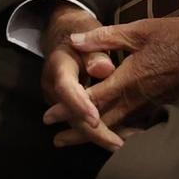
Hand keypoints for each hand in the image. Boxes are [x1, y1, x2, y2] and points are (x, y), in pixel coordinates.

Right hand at [38, 4, 121, 149]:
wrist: (66, 35)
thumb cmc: (81, 33)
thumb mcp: (89, 33)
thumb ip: (96, 51)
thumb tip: (104, 70)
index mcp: (58, 67)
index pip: (66, 88)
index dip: (79, 105)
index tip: (95, 119)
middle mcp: (54, 88)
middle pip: (71, 115)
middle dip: (93, 132)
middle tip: (117, 144)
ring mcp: (60, 101)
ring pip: (77, 123)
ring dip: (100, 136)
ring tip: (124, 146)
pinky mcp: (69, 107)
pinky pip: (83, 122)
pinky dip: (102, 130)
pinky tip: (122, 139)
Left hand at [45, 17, 178, 147]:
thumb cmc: (172, 35)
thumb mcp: (138, 29)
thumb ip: (104, 37)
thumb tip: (74, 41)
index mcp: (128, 78)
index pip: (92, 99)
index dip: (69, 109)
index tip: (49, 116)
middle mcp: (137, 98)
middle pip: (102, 121)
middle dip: (78, 132)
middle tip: (57, 141)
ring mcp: (149, 104)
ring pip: (118, 125)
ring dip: (96, 135)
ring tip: (78, 141)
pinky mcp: (159, 105)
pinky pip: (134, 123)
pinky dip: (119, 131)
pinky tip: (112, 135)